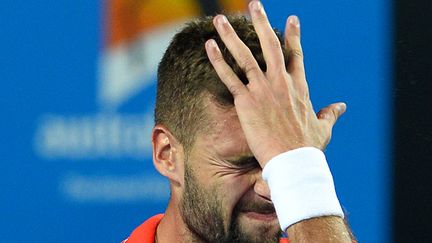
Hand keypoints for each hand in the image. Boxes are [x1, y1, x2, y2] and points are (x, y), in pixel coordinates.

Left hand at [205, 0, 345, 166]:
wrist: (294, 162)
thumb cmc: (308, 148)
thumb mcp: (323, 128)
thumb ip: (331, 114)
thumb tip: (342, 106)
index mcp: (299, 87)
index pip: (296, 55)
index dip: (293, 35)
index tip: (291, 18)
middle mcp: (281, 82)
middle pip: (270, 45)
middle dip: (262, 22)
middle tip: (254, 4)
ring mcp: (263, 90)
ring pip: (245, 55)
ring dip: (231, 36)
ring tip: (220, 19)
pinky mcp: (246, 101)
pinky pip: (229, 76)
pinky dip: (218, 60)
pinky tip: (209, 45)